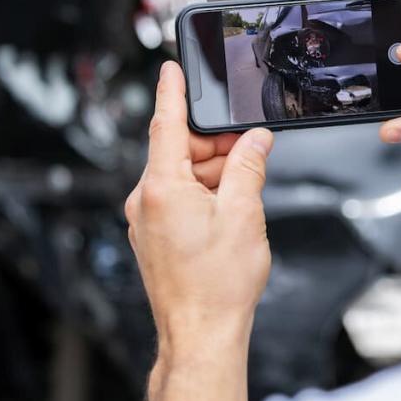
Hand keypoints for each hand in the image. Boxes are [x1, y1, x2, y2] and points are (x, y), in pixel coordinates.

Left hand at [125, 61, 273, 344]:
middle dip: (215, 146)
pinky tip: (229, 209)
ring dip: (213, 174)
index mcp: (161, 187)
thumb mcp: (244, 213)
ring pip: (181, 176)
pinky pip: (177, 198)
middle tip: (250, 152)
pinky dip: (203, 193)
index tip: (171, 67)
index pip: (165, 123)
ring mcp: (146, 221)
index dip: (172, 91)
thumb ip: (248, 167)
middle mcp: (146, 200)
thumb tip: (255, 141)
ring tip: (245, 194)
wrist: (201, 334)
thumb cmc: (217, 284)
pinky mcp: (154, 237)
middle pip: (179, 151)